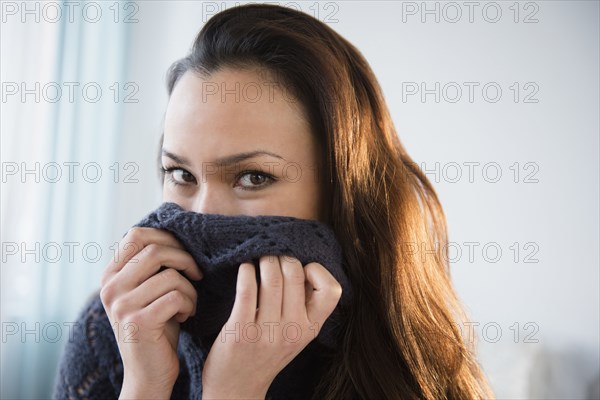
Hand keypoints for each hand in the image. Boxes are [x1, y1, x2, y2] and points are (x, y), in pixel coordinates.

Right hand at [99, 227, 202, 398]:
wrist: (149, 373)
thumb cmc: (158, 326)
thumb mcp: (149, 291)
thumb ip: (151, 265)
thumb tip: (178, 230)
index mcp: (110, 275)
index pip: (136, 235)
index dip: (168, 238)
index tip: (186, 252)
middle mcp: (110, 287)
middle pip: (156, 251)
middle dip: (186, 259)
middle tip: (198, 275)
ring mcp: (121, 305)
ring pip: (171, 276)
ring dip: (191, 289)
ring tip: (189, 303)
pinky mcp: (138, 322)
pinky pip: (177, 296)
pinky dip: (190, 304)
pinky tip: (186, 316)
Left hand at [201, 255, 341, 398]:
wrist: (237, 389)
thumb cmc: (265, 354)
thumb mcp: (295, 334)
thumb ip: (302, 305)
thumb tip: (302, 263)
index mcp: (310, 329)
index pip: (331, 290)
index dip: (317, 271)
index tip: (302, 269)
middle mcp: (293, 331)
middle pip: (295, 274)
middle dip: (282, 256)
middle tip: (272, 255)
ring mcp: (267, 332)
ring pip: (272, 277)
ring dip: (263, 260)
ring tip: (258, 259)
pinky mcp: (240, 331)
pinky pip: (247, 290)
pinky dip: (245, 271)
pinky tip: (244, 269)